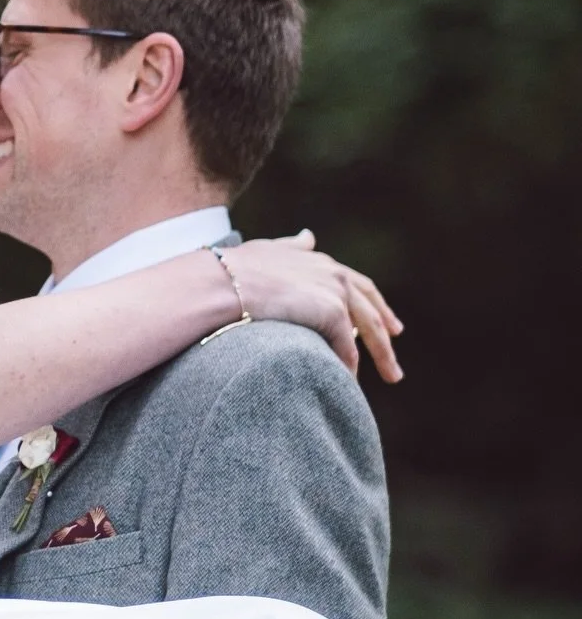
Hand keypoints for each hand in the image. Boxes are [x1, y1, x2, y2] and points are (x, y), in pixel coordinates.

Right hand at [223, 231, 403, 381]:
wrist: (221, 283)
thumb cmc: (232, 271)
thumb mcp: (268, 251)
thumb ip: (292, 247)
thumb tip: (309, 236)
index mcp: (319, 261)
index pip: (357, 285)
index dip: (374, 305)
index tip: (389, 323)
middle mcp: (333, 272)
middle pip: (371, 307)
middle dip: (386, 334)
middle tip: (395, 359)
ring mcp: (334, 291)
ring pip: (369, 328)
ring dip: (382, 355)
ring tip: (391, 376)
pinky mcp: (331, 311)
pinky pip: (347, 346)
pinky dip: (351, 365)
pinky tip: (351, 382)